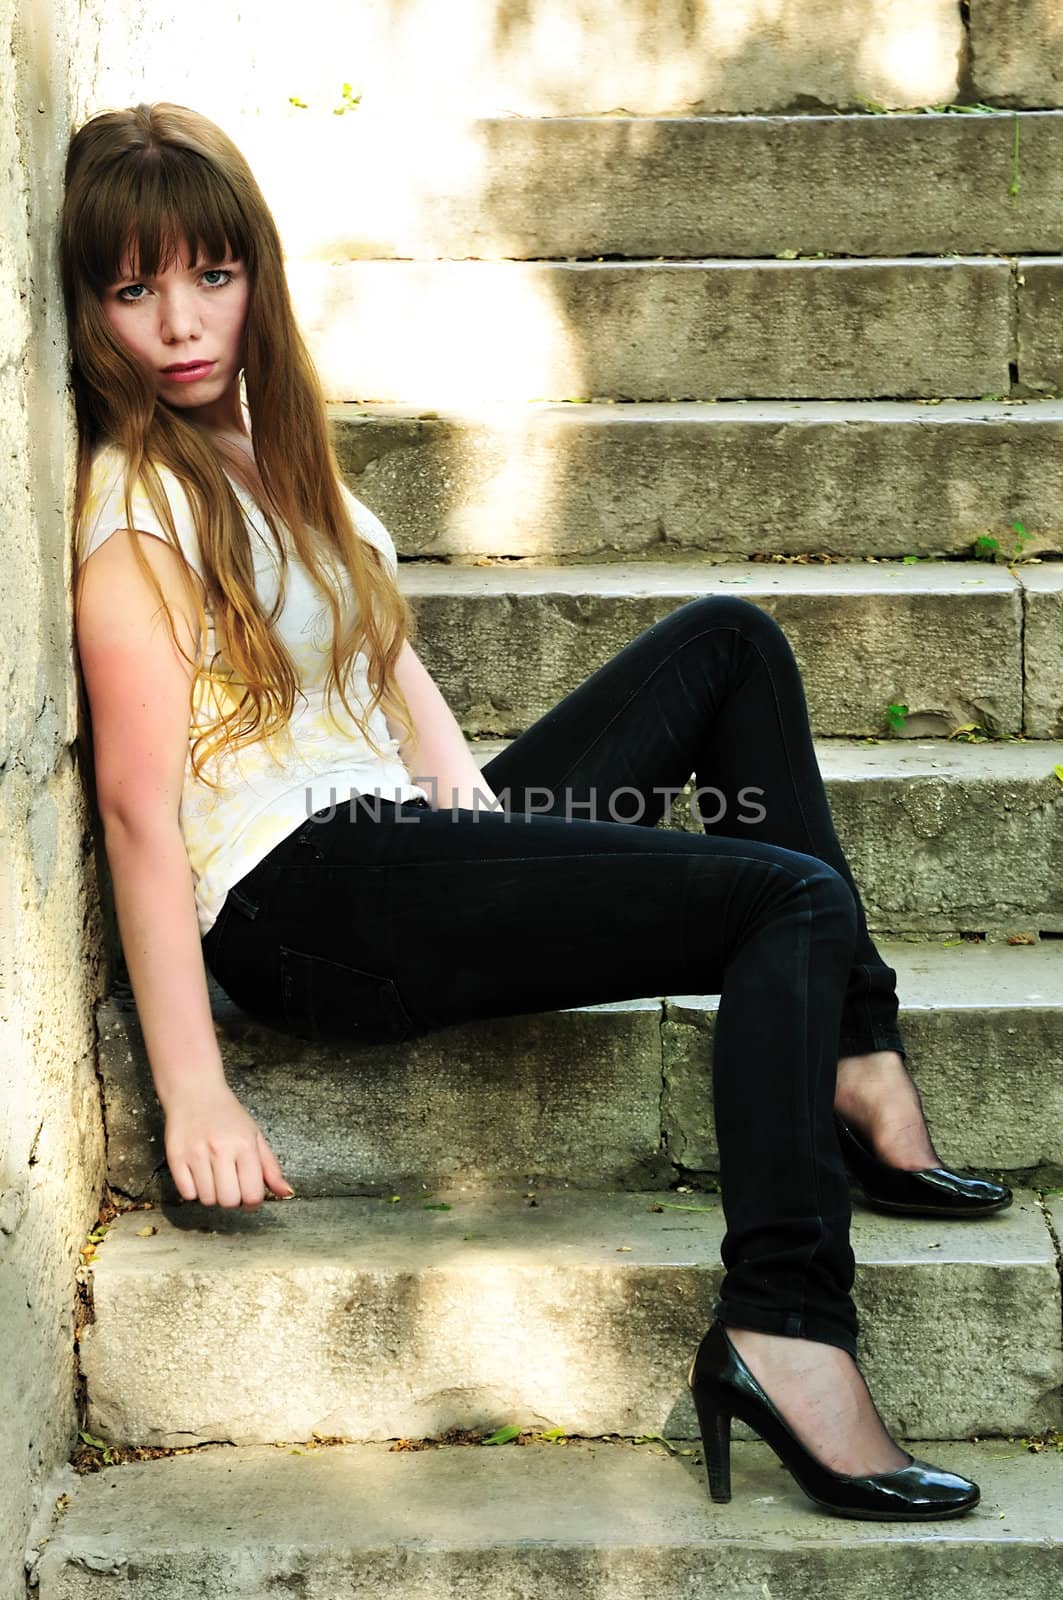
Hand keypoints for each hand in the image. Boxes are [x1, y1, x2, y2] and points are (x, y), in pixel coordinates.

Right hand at [162, 1078, 294, 1210]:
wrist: (194, 1092)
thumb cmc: (228, 1115)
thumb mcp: (255, 1136)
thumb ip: (271, 1167)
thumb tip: (286, 1193)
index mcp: (245, 1145)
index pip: (252, 1194)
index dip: (252, 1203)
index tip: (249, 1196)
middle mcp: (221, 1150)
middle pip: (228, 1201)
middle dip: (232, 1200)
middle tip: (230, 1185)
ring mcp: (196, 1154)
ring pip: (207, 1200)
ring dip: (212, 1194)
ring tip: (213, 1176)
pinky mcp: (175, 1157)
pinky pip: (187, 1193)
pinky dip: (194, 1191)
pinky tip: (198, 1175)